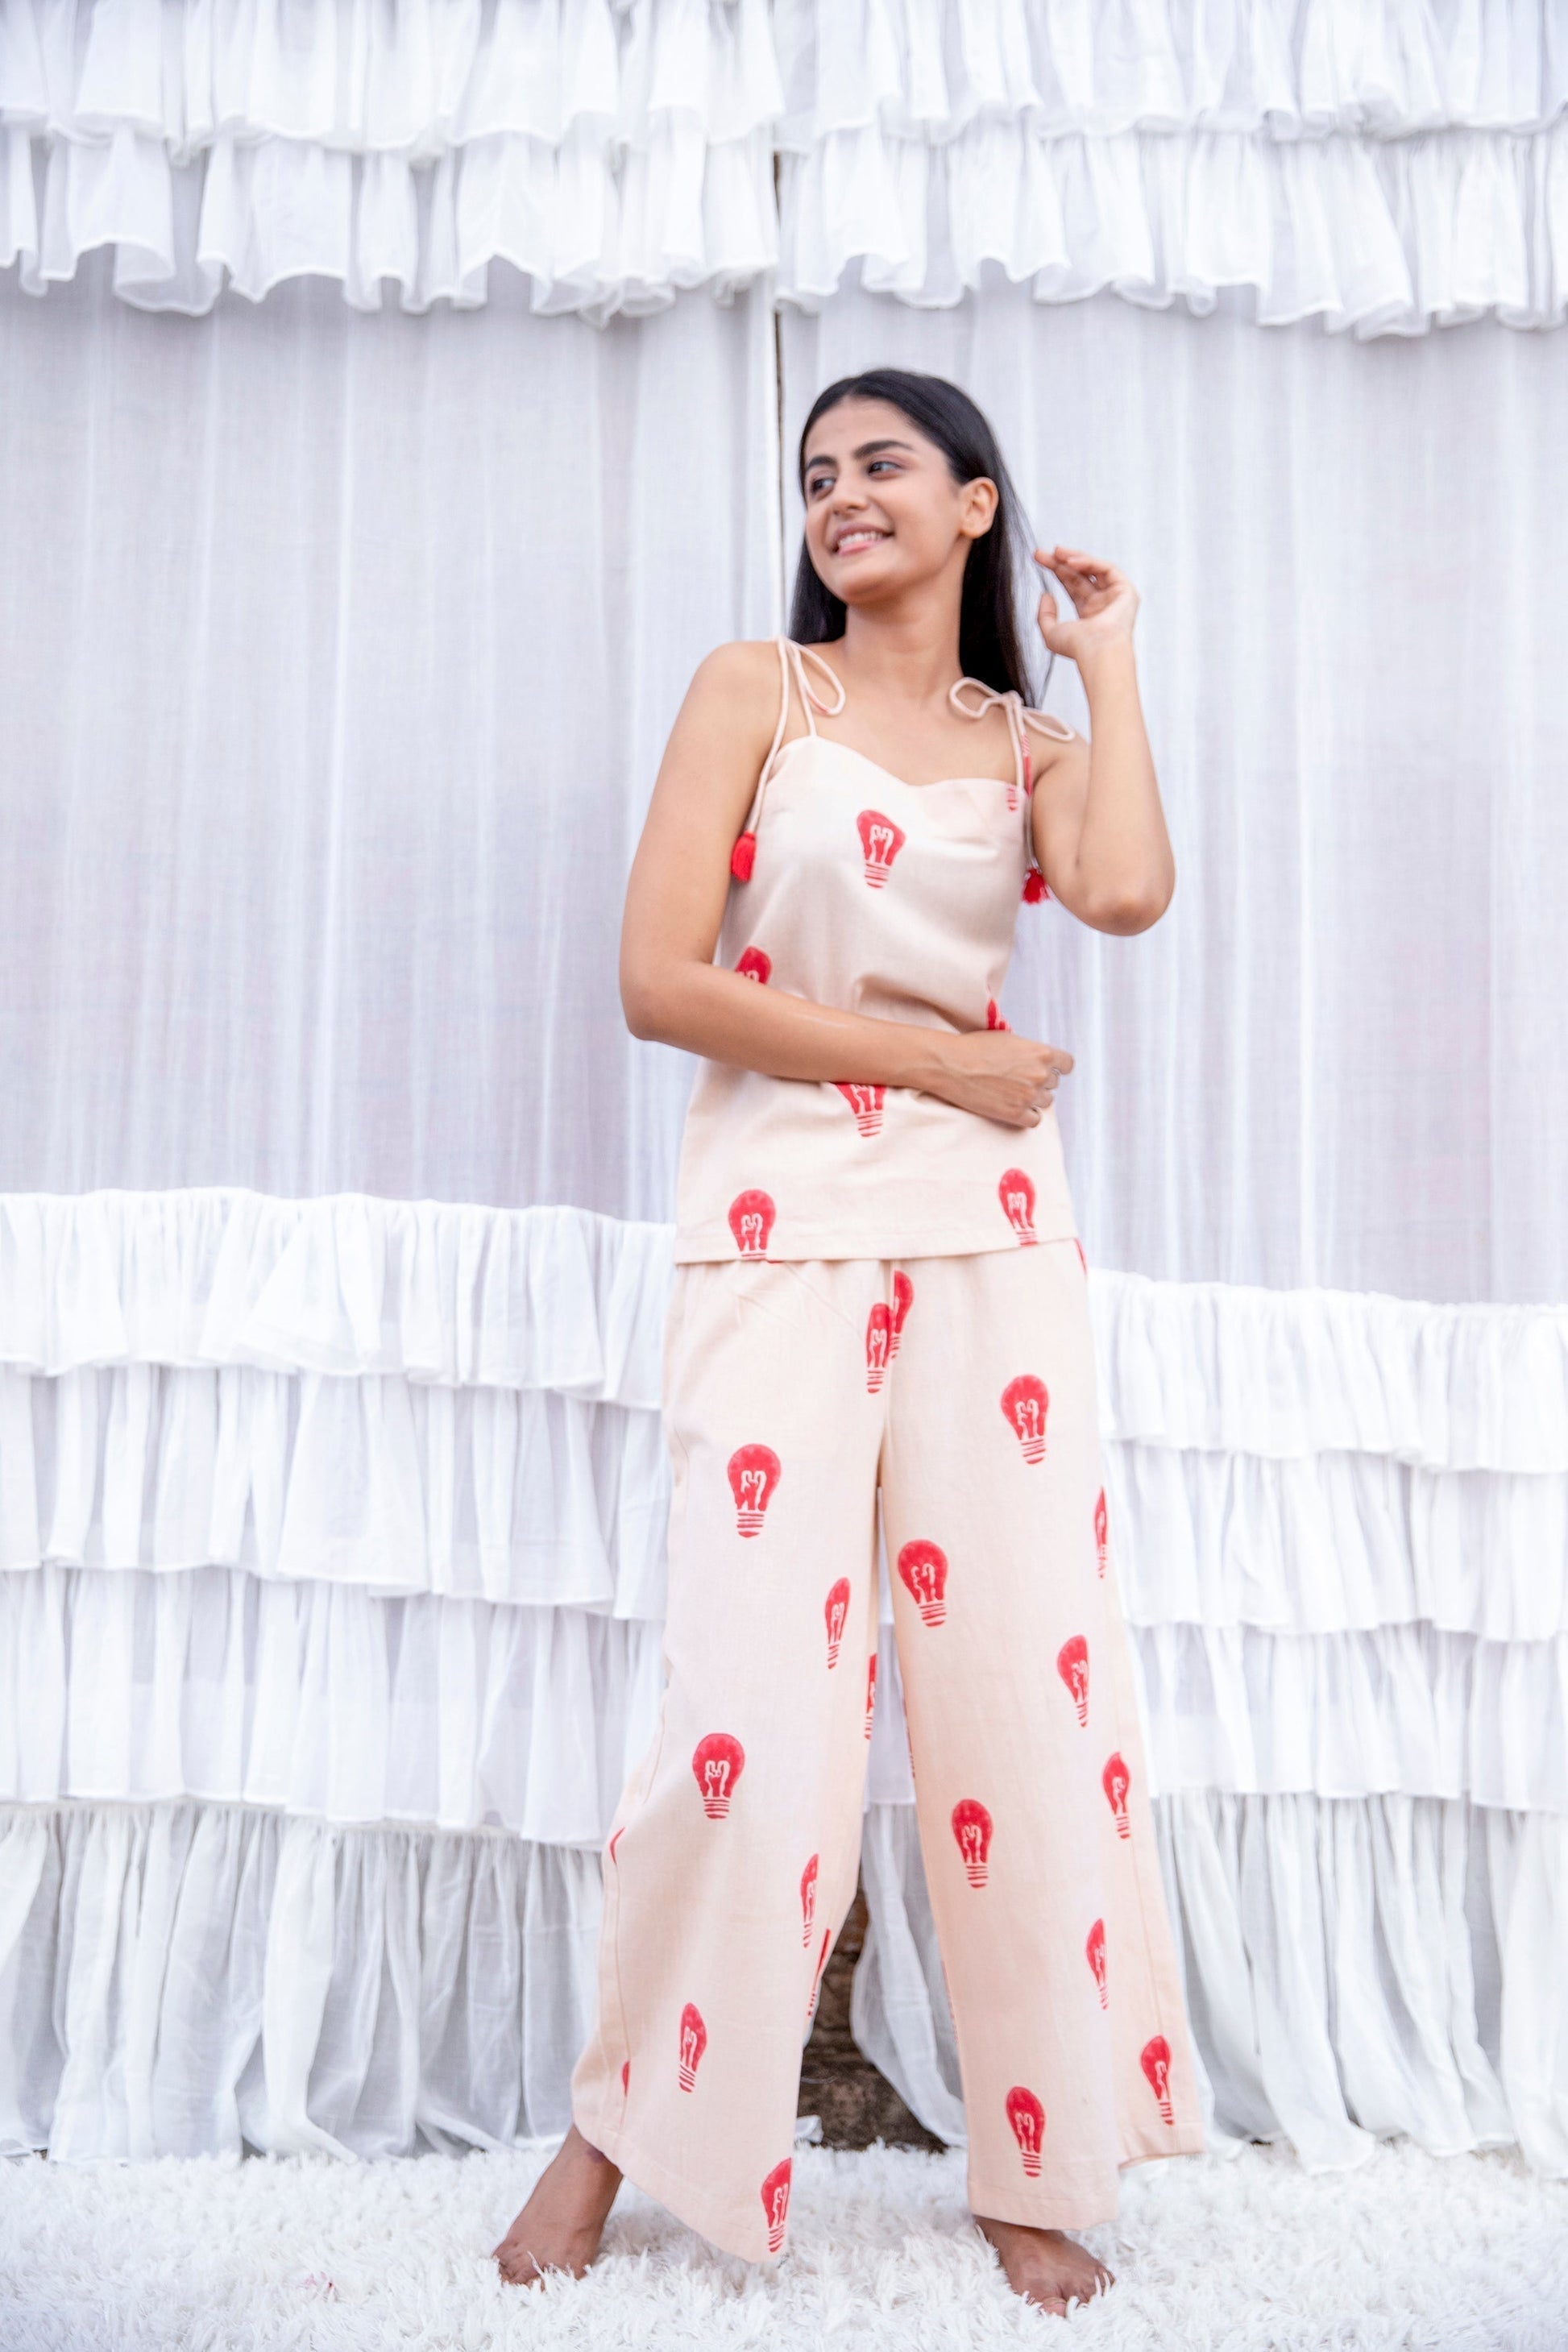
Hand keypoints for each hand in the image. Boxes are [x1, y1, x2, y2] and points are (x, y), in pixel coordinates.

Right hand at [924, 1030, 1073, 1128]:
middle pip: (1053, 1084)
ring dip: (1033, 1098)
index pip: (1067, 1064)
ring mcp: (1029, 1096)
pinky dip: (1027, 1115)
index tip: (1050, 1069)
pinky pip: (1034, 1120)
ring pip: (1045, 1102)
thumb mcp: (1010, 1040)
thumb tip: (1037, 1061)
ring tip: (1012, 1092)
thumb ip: (1029, 1051)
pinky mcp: (1015, 1114)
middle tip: (1019, 1079)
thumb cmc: (975, 1047)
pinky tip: (1014, 1107)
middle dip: (1040, 1081)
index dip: (1058, 1067)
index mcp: (1042, 1053)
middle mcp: (1040, 1075)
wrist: (952, 1065)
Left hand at [1033, 546, 1137, 664]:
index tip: (1041, 559)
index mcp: (1088, 614)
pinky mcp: (1126, 591)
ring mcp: (1115, 597)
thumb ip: (1045, 615)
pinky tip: (1071, 561)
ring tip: (1056, 552)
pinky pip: (1107, 569)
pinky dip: (1089, 562)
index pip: (1072, 586)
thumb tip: (1045, 594)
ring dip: (1075, 558)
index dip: (1057, 571)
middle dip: (1062, 562)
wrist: (1097, 650)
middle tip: (1043, 553)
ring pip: (1094, 569)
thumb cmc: (1077, 647)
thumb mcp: (1051, 633)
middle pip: (1081, 575)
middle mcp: (1103, 604)